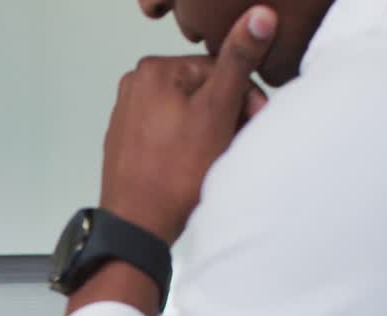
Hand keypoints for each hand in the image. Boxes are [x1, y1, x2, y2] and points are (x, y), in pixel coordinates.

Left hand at [100, 6, 276, 244]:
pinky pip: (169, 135)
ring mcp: (128, 117)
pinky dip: (187, 147)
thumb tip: (259, 16)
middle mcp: (134, 88)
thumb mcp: (218, 110)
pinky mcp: (128, 144)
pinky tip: (193, 168)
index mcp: (152, 70)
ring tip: (213, 159)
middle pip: (203, 91)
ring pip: (188, 114)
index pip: (218, 69)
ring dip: (211, 132)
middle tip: (235, 143)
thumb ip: (239, 60)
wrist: (139, 224)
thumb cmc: (174, 173)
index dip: (243, 97)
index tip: (252, 122)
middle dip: (226, 115)